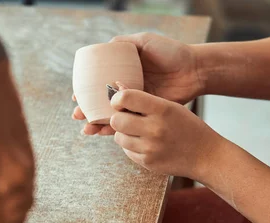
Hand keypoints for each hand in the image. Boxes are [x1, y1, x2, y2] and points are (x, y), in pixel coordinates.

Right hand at [72, 33, 203, 134]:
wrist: (194, 69)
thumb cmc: (171, 52)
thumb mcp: (145, 42)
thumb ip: (124, 43)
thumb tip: (103, 47)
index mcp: (125, 73)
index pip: (99, 84)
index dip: (85, 91)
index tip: (76, 98)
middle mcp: (128, 89)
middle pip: (102, 102)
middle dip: (87, 111)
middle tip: (78, 116)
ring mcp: (138, 104)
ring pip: (113, 115)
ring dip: (98, 123)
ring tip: (87, 129)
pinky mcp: (147, 115)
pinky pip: (129, 124)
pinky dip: (116, 130)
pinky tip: (104, 133)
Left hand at [109, 88, 221, 179]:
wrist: (206, 156)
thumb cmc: (187, 127)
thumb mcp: (171, 107)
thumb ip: (145, 100)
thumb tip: (117, 87)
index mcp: (162, 109)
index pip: (126, 98)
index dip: (117, 99)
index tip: (120, 102)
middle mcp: (155, 129)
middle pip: (116, 120)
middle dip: (119, 118)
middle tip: (127, 118)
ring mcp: (150, 148)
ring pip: (119, 137)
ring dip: (124, 133)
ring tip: (138, 132)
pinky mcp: (147, 163)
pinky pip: (127, 151)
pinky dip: (132, 147)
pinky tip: (146, 144)